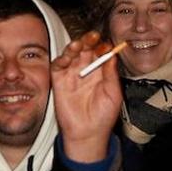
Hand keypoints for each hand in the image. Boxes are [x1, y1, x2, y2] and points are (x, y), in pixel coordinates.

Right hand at [51, 30, 123, 162]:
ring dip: (74, 47)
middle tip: (93, 37)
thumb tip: (112, 55)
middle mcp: (86, 70)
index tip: (107, 45)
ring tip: (79, 44)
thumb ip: (111, 74)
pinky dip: (61, 59)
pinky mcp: (59, 81)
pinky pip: (58, 66)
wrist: (88, 134)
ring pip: (71, 54)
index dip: (103, 46)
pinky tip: (66, 58)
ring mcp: (72, 74)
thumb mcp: (113, 94)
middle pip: (86, 49)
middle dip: (88, 41)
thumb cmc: (103, 117)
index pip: (100, 52)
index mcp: (101, 72)